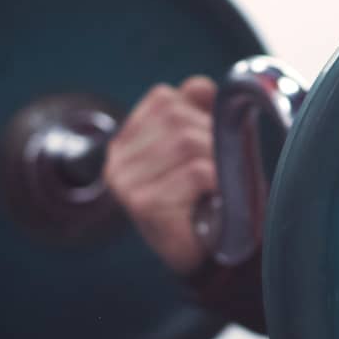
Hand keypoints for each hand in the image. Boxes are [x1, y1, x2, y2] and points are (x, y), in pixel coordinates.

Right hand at [103, 76, 217, 273]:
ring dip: (217, 162)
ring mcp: (126, 181)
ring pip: (188, 143)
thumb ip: (200, 110)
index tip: (210, 143)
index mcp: (128, 137)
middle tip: (221, 168)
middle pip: (177, 118)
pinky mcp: (143, 203)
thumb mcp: (208, 144)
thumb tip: (198, 83)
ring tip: (218, 186)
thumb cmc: (211, 195)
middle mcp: (117, 157)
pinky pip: (195, 172)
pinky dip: (217, 182)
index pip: (165, 98)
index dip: (198, 113)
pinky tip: (213, 200)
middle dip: (212, 137)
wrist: (211, 255)